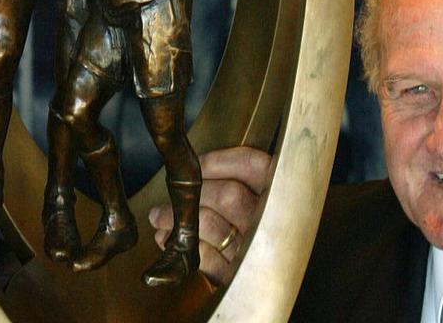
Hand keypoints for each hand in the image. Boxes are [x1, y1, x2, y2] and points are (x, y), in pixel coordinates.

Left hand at [148, 146, 270, 284]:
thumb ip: (243, 183)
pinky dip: (181, 244)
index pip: (252, 167)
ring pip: (209, 223)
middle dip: (192, 191)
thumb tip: (196, 169)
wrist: (272, 280)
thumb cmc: (264, 233)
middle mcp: (273, 224)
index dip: (218, 161)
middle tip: (171, 192)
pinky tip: (168, 239)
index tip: (196, 164)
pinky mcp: (236, 276)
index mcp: (284, 197)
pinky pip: (205, 256)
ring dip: (175, 217)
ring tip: (158, 217)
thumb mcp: (265, 203)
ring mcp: (255, 252)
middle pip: (228, 194)